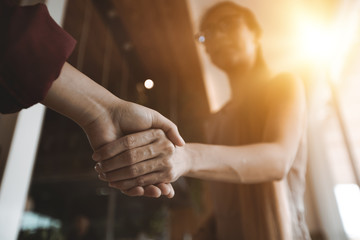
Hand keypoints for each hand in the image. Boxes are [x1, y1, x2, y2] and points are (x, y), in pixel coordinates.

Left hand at [43, 63, 183, 196]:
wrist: (104, 113)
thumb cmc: (130, 113)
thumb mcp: (154, 118)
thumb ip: (169, 127)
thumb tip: (181, 144)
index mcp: (148, 145)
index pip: (157, 163)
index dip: (164, 172)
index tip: (171, 180)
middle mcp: (138, 154)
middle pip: (147, 173)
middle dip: (156, 184)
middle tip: (164, 191)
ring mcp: (125, 161)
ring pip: (137, 180)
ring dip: (145, 188)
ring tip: (156, 192)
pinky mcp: (112, 166)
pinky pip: (123, 181)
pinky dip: (129, 186)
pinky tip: (138, 189)